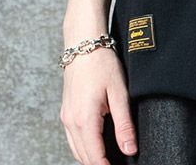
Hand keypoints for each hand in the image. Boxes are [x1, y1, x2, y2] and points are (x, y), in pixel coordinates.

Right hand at [59, 47, 136, 163]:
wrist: (83, 43)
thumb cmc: (102, 63)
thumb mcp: (119, 92)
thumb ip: (124, 124)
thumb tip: (130, 149)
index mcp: (85, 119)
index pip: (95, 157)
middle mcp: (71, 122)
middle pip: (84, 157)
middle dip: (99, 164)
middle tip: (118, 164)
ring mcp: (65, 117)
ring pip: (76, 149)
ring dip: (90, 158)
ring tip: (109, 160)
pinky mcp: (65, 111)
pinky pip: (72, 138)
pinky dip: (83, 147)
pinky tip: (96, 145)